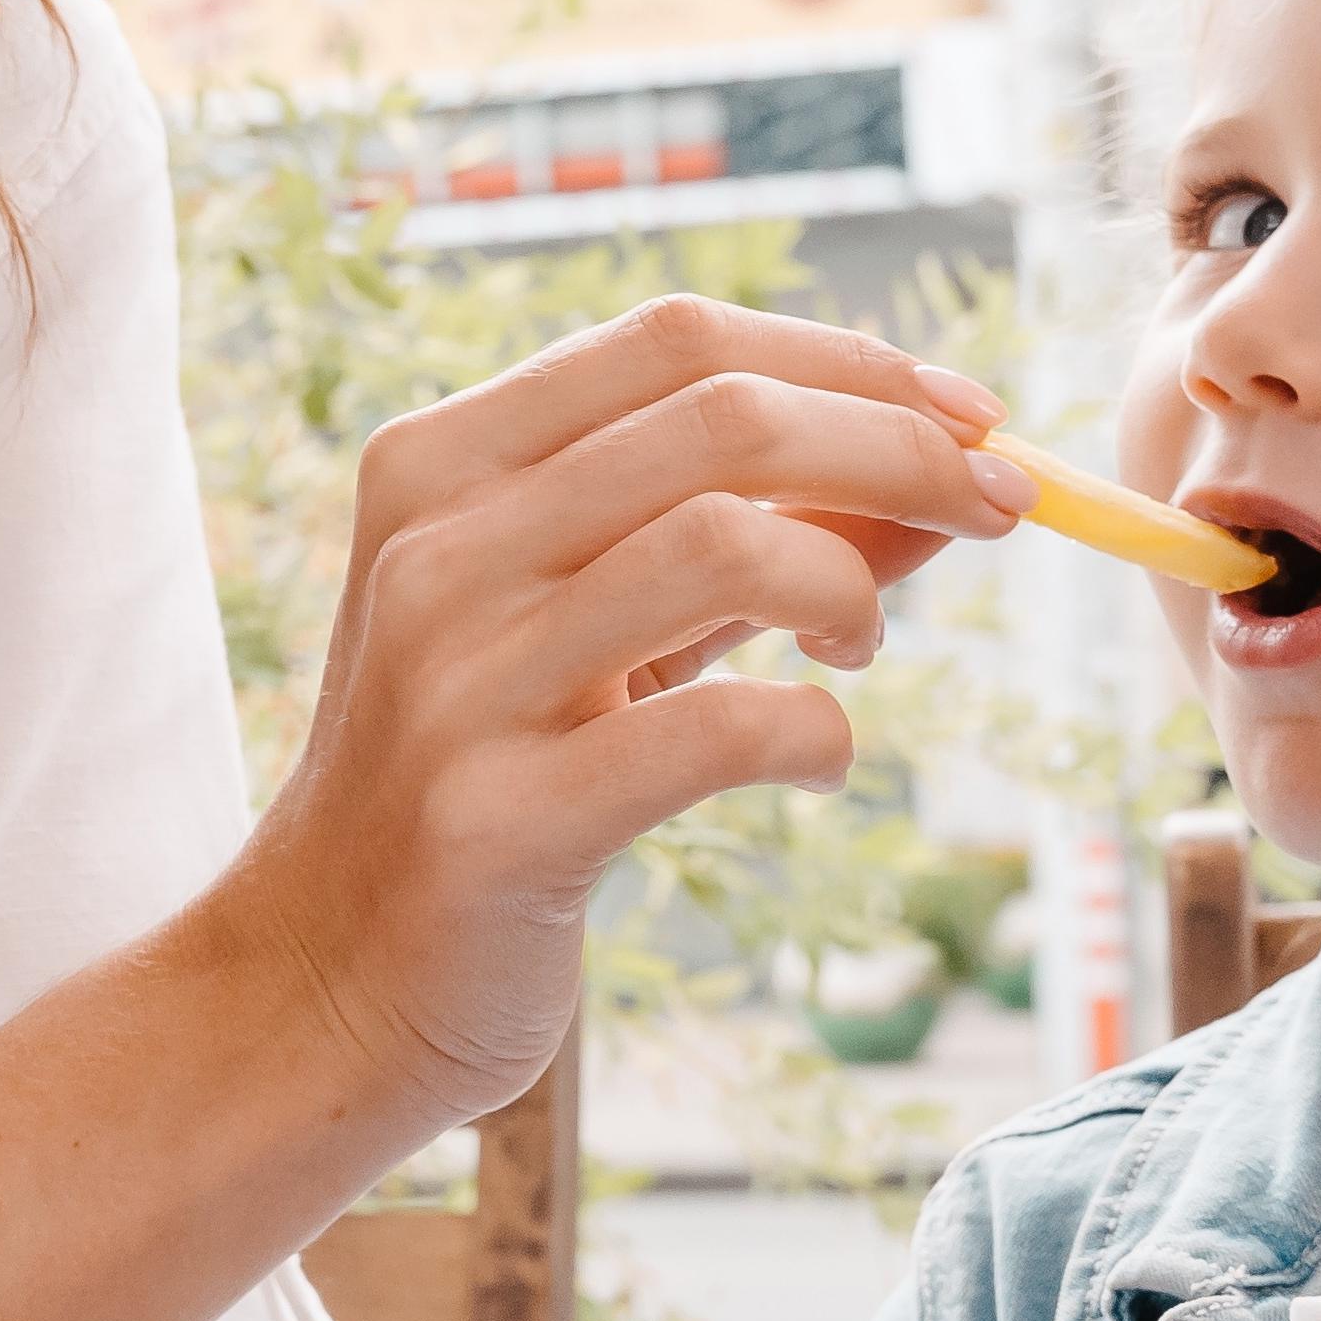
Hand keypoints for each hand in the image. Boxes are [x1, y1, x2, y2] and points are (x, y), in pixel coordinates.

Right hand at [226, 296, 1030, 1126]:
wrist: (321, 982)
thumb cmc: (484, 783)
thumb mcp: (593, 630)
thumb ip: (746, 541)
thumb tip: (943, 475)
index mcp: (438, 463)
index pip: (674, 338)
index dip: (847, 357)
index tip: (967, 414)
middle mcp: (435, 548)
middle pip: (719, 417)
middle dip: (899, 446)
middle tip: (999, 505)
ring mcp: (457, 681)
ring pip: (721, 543)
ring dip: (849, 582)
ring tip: (859, 640)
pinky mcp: (497, 819)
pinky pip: (715, 730)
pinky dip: (813, 728)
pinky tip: (819, 752)